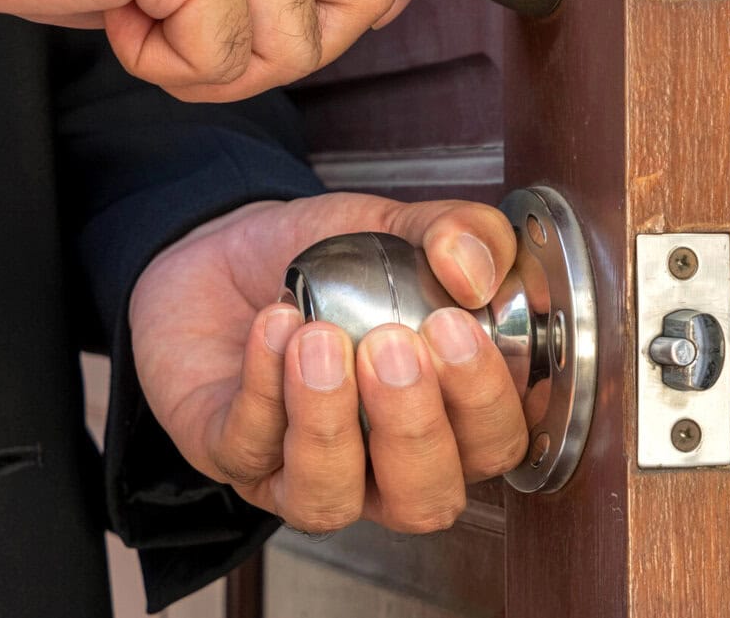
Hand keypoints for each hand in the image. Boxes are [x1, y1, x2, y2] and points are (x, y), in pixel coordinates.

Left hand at [128, 193, 529, 533]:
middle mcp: (385, 462)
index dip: (484, 402)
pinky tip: (275, 323)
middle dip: (413, 427)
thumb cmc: (327, 262)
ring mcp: (307, 469)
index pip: (496, 445)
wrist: (232, 249)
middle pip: (425, 501)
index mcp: (449, 416)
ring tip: (320, 339)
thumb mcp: (404, 228)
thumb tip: (475, 270)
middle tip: (390, 343)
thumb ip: (462, 232)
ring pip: (329, 500)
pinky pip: (250, 447)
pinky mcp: (234, 457)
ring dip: (328, 423)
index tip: (453, 326)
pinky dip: (263, 386)